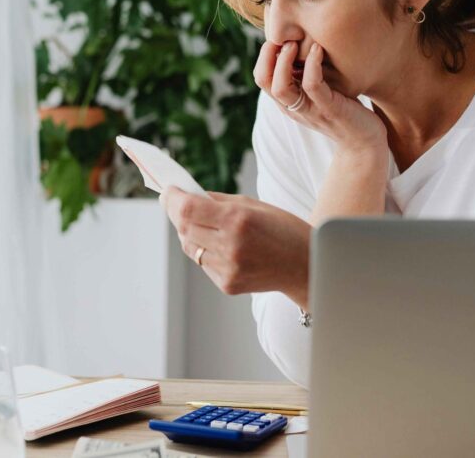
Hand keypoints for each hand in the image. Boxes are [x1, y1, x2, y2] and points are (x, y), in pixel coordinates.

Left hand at [160, 187, 310, 307]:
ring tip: (199, 222)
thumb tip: (187, 195)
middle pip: (184, 227)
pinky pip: (203, 263)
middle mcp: (230, 246)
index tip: (168, 190)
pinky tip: (217, 243)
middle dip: (176, 212)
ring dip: (188, 232)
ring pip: (190, 247)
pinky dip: (203, 250)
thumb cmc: (283, 228)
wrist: (306, 265)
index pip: (187, 209)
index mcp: (238, 220)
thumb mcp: (253, 205)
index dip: (172, 198)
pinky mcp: (228, 285)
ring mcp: (228, 269)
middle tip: (173, 201)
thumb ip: (218, 201)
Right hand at [253, 40, 386, 152]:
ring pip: (281, 88)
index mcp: (288, 102)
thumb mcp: (320, 91)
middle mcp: (294, 108)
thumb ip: (306, 75)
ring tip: (295, 43)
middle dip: (268, 56)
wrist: (364, 140)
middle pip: (264, 82)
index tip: (280, 37)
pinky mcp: (329, 110)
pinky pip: (312, 86)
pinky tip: (318, 49)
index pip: (262, 78)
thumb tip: (301, 43)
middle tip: (284, 38)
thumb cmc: (344, 109)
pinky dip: (312, 65)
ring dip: (284, 61)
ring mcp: (310, 110)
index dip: (264, 56)